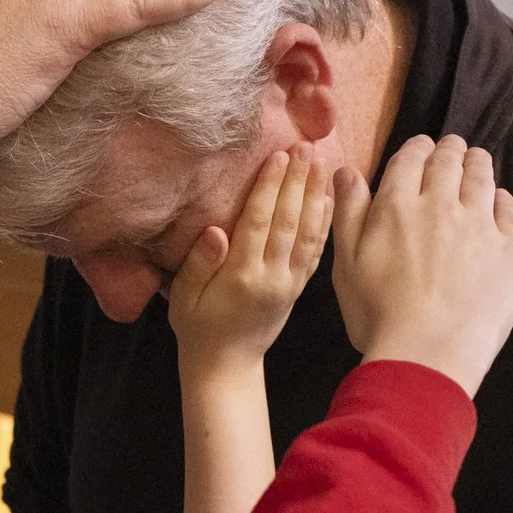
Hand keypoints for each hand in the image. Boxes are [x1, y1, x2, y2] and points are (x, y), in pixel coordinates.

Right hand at [167, 151, 331, 375]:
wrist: (227, 366)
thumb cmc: (198, 328)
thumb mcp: (184, 299)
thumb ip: (198, 264)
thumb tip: (215, 230)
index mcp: (242, 276)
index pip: (259, 222)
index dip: (269, 188)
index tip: (278, 156)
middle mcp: (272, 277)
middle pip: (288, 221)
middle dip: (297, 181)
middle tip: (305, 146)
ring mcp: (290, 283)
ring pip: (308, 233)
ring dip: (314, 194)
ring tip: (320, 162)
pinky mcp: (299, 287)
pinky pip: (315, 251)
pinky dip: (324, 222)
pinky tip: (328, 198)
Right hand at [331, 136, 512, 394]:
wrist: (428, 355)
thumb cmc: (378, 315)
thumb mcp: (346, 264)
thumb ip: (349, 212)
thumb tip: (346, 171)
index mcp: (398, 205)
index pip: (411, 158)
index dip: (417, 148)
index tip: (421, 147)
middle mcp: (441, 205)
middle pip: (450, 161)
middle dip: (450, 150)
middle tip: (452, 149)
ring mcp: (480, 226)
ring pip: (482, 178)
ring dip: (477, 164)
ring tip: (477, 161)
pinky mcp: (509, 250)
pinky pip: (509, 211)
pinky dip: (502, 199)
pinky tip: (498, 200)